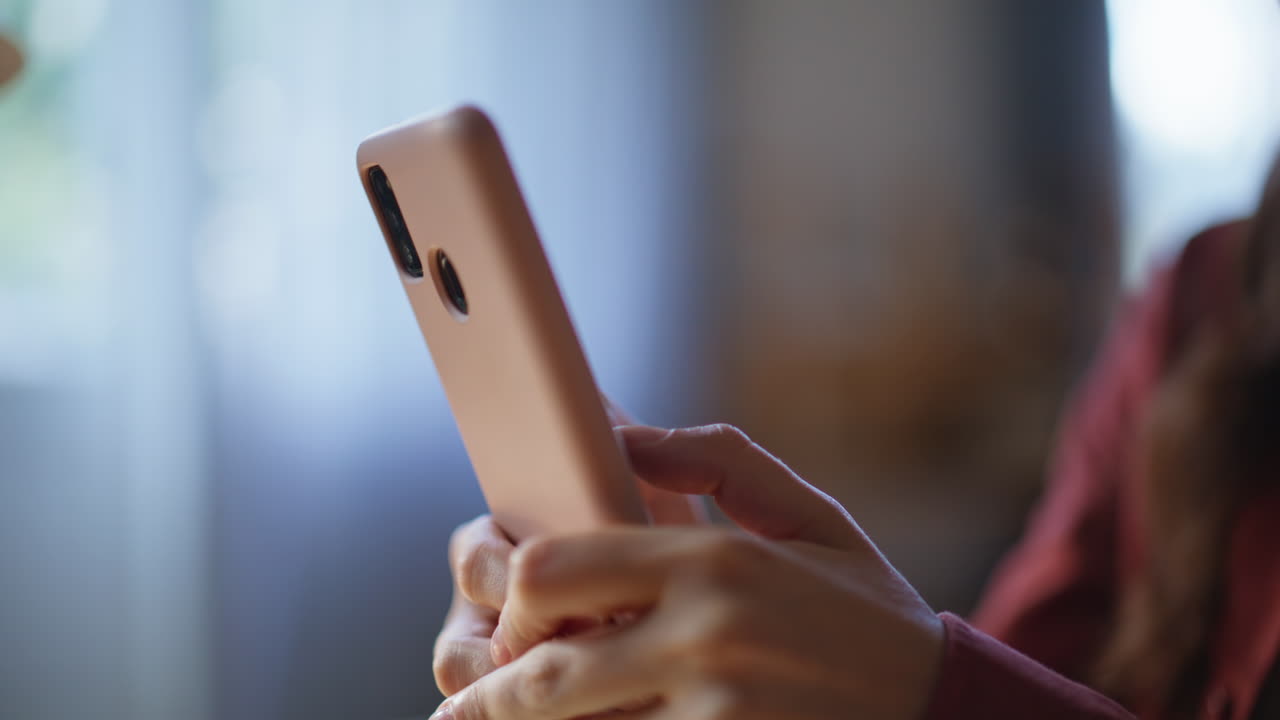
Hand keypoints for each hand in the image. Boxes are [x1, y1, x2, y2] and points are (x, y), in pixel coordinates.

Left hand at [434, 424, 944, 719]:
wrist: (943, 708)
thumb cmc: (867, 609)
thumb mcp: (810, 514)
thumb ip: (716, 460)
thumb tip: (622, 428)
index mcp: (715, 560)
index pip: (557, 569)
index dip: (512, 594)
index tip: (509, 613)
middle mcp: (705, 637)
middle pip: (545, 672)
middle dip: (492, 693)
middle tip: (464, 705)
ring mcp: (716, 711)